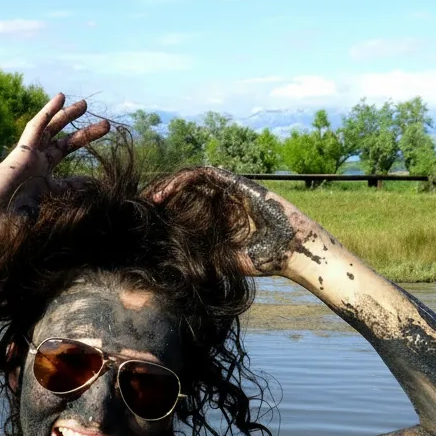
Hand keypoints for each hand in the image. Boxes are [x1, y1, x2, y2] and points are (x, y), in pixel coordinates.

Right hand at [0, 93, 108, 222]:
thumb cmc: (12, 231)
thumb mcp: (48, 217)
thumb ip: (69, 206)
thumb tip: (96, 196)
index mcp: (43, 192)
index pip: (68, 183)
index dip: (84, 180)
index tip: (98, 180)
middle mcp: (37, 172)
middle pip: (64, 148)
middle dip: (84, 136)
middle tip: (105, 126)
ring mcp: (29, 160)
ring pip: (51, 132)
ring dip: (67, 117)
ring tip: (85, 104)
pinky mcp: (21, 152)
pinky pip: (36, 127)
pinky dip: (48, 111)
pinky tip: (61, 98)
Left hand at [150, 167, 318, 277]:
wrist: (294, 249)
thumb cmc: (266, 259)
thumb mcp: (225, 261)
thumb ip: (204, 255)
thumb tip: (172, 262)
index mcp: (218, 218)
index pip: (186, 208)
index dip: (166, 211)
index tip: (147, 220)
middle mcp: (221, 202)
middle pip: (185, 190)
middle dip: (163, 195)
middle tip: (142, 205)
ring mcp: (229, 191)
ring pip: (192, 179)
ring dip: (170, 185)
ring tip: (153, 198)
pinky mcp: (237, 183)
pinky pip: (206, 174)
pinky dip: (186, 178)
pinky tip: (169, 191)